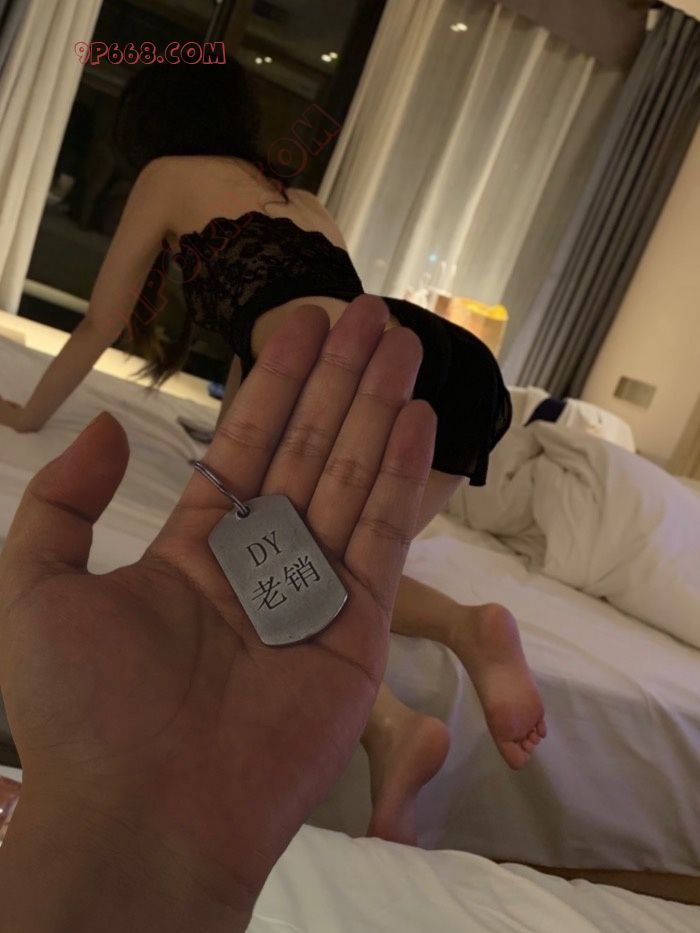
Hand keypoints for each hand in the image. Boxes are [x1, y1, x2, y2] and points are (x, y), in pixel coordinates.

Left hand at [0, 296, 434, 929]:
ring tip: (397, 345)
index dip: (273, 384)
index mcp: (196, 548)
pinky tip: (416, 420)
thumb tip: (107, 426)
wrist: (143, 818)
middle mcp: (261, 563)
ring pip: (352, 480)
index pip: (246, 446)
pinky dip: (402, 478)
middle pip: (310, 450)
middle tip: (366, 315)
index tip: (297, 325)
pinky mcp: (359, 632)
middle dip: (338, 381)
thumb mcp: (37, 588)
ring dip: (376, 410)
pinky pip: (384, 540)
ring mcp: (314, 594)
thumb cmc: (84, 712)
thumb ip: (65, 502)